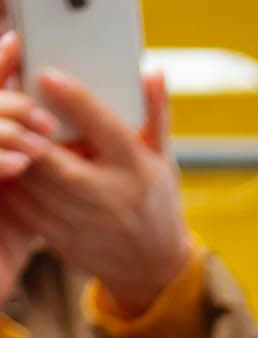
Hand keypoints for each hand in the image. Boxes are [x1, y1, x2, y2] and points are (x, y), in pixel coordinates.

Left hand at [0, 59, 190, 317]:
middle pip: (58, 162)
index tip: (47, 75)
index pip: (104, 129)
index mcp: (137, 170)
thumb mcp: (162, 157)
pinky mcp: (65, 242)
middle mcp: (112, 200)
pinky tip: (7, 163)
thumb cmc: (154, 200)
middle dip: (29, 133)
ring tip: (4, 129)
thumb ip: (155, 112)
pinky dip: (12, 184)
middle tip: (10, 102)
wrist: (154, 268)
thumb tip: (152, 69)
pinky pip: (26, 209)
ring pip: (35, 186)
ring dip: (14, 156)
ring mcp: (86, 225)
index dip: (74, 100)